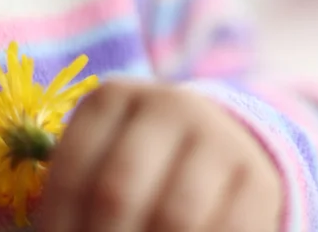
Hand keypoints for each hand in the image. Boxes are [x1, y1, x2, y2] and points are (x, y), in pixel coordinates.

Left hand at [40, 79, 282, 231]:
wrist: (219, 142)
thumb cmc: (144, 157)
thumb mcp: (105, 155)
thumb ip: (80, 191)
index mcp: (114, 98)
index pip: (70, 172)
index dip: (58, 224)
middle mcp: (169, 105)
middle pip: (118, 193)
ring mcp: (218, 137)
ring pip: (174, 217)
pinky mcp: (258, 177)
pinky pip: (227, 230)